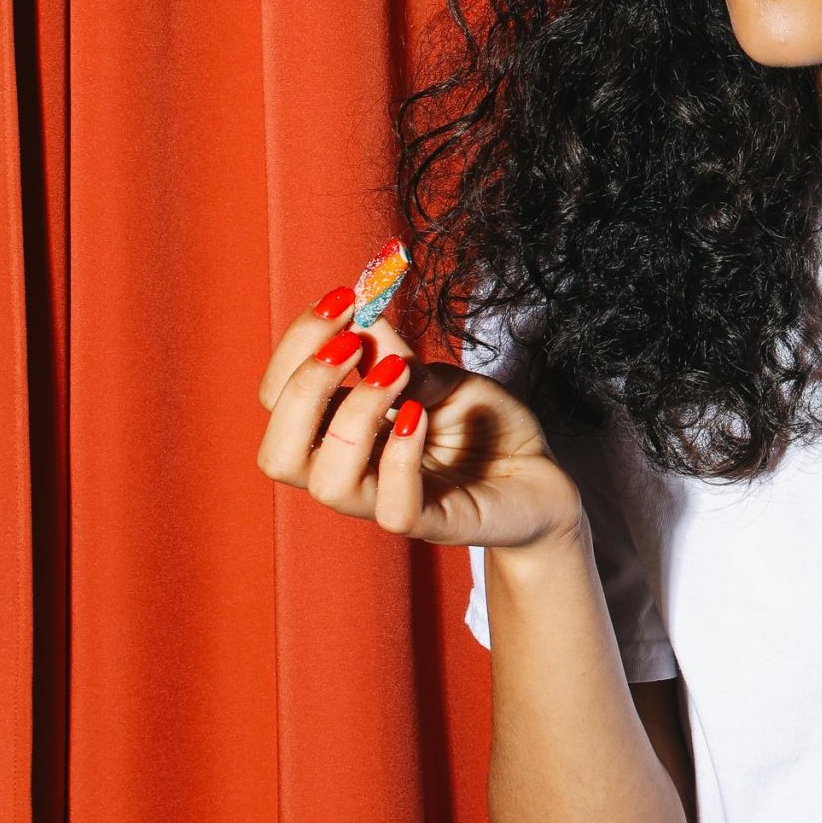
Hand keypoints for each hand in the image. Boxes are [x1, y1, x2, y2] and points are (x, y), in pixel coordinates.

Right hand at [255, 283, 584, 550]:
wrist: (543, 472)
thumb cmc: (485, 426)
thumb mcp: (442, 376)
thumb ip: (397, 354)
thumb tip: (361, 309)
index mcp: (341, 432)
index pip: (278, 399)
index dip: (296, 346)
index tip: (341, 299)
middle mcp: (354, 471)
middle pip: (279, 453)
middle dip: (303, 389)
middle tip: (351, 343)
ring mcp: (389, 501)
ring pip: (328, 484)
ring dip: (354, 417)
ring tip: (395, 376)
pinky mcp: (434, 523)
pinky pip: (394, 508)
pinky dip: (400, 456)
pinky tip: (419, 416)